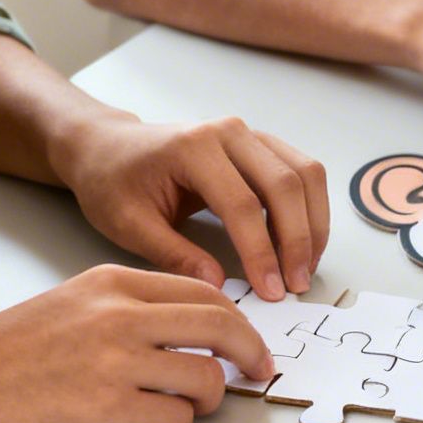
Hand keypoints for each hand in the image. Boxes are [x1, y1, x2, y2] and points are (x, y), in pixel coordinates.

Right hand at [0, 266, 274, 422]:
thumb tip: (183, 329)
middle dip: (250, 351)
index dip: (235, 318)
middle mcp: (121, 315)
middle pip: (221, 324)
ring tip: (189, 408)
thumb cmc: (0, 353)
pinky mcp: (108, 407)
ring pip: (206, 375)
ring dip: (210, 398)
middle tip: (258, 371)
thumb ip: (126, 308)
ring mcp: (117, 360)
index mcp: (113, 284)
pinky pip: (175, 417)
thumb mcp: (70, 304)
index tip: (245, 338)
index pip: (203, 290)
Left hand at [50, 113, 327, 299]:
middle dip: (298, 240)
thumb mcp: (129, 224)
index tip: (270, 290)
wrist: (107, 146)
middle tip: (296, 285)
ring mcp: (250, 135)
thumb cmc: (112, 180)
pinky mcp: (262, 146)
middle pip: (285, 185)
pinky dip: (310, 209)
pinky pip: (302, 173)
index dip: (261, 251)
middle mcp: (230, 133)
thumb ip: (174, 255)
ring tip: (305, 267)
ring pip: (306, 175)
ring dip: (314, 224)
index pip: (242, 204)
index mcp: (193, 147)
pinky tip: (303, 244)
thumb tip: (217, 286)